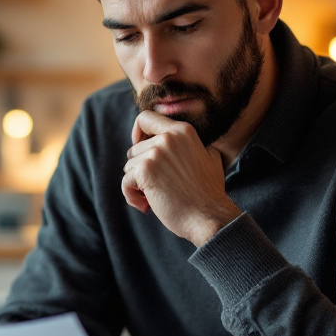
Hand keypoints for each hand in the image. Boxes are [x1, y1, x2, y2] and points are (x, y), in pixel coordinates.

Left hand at [122, 110, 241, 245]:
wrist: (209, 218)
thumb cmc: (208, 194)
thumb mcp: (210, 158)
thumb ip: (196, 146)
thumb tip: (196, 143)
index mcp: (182, 131)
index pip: (146, 118)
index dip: (137, 133)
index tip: (140, 149)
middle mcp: (168, 137)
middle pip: (134, 148)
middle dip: (140, 169)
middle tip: (156, 187)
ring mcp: (156, 153)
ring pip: (129, 166)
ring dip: (137, 185)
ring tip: (155, 198)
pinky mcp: (145, 171)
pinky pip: (126, 182)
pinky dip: (132, 196)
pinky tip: (147, 206)